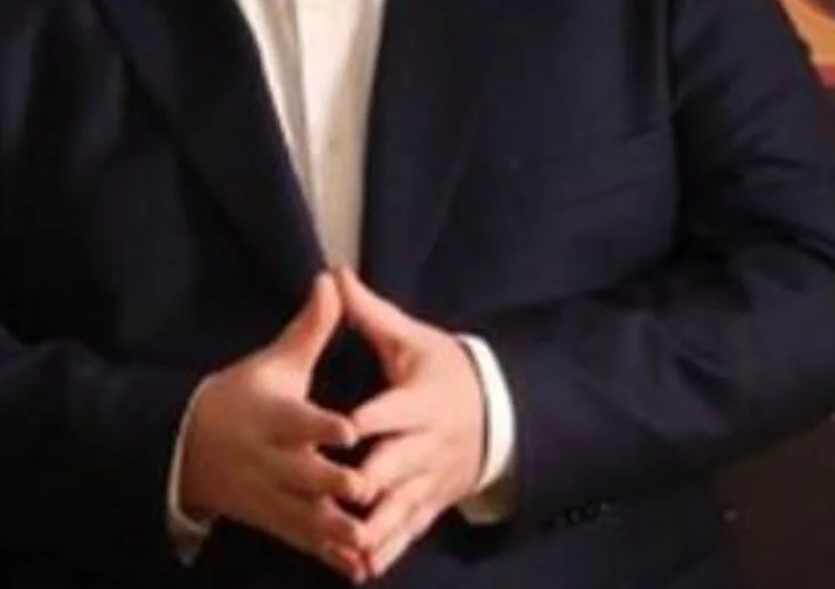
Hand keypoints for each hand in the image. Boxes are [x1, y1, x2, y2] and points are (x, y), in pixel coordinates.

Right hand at [179, 273, 373, 578]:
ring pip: (304, 515)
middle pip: (302, 474)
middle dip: (332, 484)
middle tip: (365, 488)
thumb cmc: (240, 397)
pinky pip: (302, 540)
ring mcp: (271, 494)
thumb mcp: (271, 362)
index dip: (321, 426)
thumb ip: (310, 329)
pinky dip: (328, 555)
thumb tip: (333, 280)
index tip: (350, 428)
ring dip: (334, 529)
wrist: (186, 446)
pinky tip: (359, 567)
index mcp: (272, 417)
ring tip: (367, 537)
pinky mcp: (274, 519)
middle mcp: (270, 459)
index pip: (297, 421)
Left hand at [335, 265, 485, 579]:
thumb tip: (336, 275)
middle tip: (344, 491)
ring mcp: (431, 478)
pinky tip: (363, 570)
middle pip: (399, 463)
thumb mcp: (414, 340)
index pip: (395, 409)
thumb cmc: (445, 371)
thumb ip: (371, 315)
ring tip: (350, 543)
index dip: (372, 417)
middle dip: (373, 479)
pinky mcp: (431, 501)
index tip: (346, 425)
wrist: (497, 412)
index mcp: (422, 400)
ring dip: (378, 526)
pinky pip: (410, 529)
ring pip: (403, 505)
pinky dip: (389, 550)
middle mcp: (428, 444)